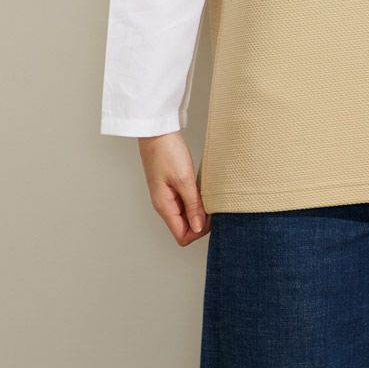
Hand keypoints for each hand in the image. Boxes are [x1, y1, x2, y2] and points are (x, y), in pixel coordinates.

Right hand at [138, 131, 209, 245]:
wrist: (156, 131)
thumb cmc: (166, 151)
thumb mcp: (184, 179)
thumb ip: (192, 205)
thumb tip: (198, 228)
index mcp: (164, 206)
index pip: (182, 236)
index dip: (199, 230)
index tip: (210, 215)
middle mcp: (164, 204)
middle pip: (185, 227)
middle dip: (201, 220)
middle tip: (212, 202)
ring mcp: (167, 195)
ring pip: (185, 214)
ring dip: (198, 208)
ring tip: (207, 193)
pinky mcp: (170, 185)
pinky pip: (184, 201)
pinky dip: (195, 198)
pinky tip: (201, 187)